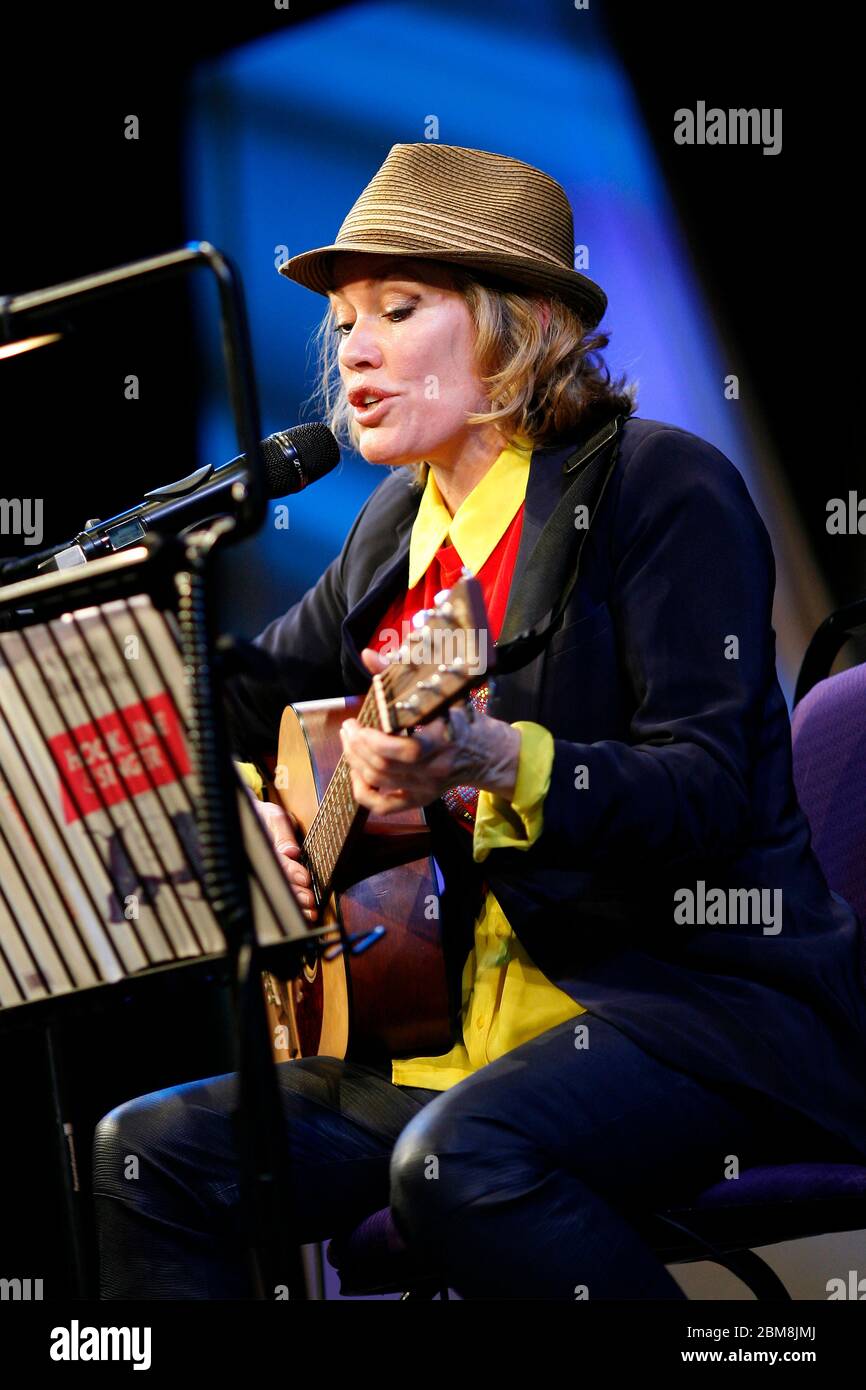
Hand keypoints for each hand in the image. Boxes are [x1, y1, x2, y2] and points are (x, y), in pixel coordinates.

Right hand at [248, 793, 317, 920]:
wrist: (248, 818)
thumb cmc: (263, 817)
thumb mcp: (273, 816)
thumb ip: (282, 833)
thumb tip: (291, 851)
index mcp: (262, 848)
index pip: (277, 863)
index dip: (291, 872)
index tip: (305, 878)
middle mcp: (261, 864)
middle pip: (277, 883)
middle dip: (294, 894)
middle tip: (310, 902)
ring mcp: (264, 873)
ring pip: (278, 893)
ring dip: (295, 904)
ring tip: (310, 912)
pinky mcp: (271, 879)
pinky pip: (280, 893)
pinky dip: (292, 905)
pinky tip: (304, 914)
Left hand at [339, 647, 521, 815]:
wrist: (487, 753)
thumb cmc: (462, 717)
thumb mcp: (440, 693)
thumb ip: (400, 675)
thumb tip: (368, 655)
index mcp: (443, 740)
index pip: (406, 749)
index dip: (374, 740)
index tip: (359, 723)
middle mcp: (434, 769)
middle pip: (385, 765)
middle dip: (357, 746)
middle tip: (348, 727)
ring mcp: (426, 788)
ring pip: (380, 781)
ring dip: (355, 761)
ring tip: (349, 741)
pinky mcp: (420, 799)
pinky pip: (384, 806)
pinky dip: (363, 792)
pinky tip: (356, 773)